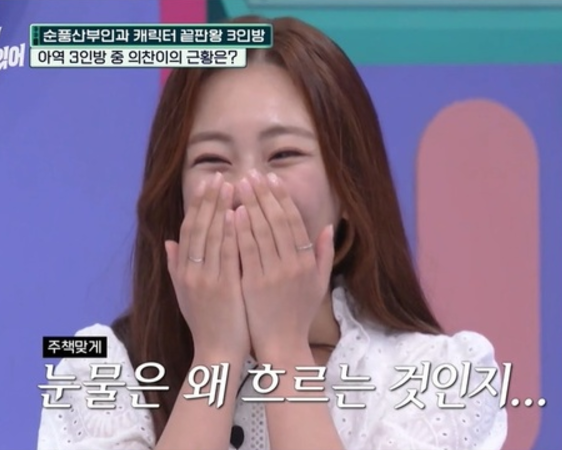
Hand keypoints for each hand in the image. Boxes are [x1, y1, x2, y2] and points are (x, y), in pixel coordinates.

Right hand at [165, 172, 249, 360]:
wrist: (216, 353)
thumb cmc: (205, 323)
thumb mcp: (183, 294)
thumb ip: (175, 267)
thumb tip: (169, 242)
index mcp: (182, 271)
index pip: (189, 229)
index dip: (198, 204)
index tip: (208, 183)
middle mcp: (191, 272)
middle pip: (200, 227)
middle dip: (211, 199)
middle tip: (221, 175)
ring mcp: (207, 279)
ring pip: (214, 236)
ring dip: (223, 208)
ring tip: (233, 185)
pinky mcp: (224, 288)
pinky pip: (228, 254)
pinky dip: (232, 232)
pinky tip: (239, 214)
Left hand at [235, 170, 334, 360]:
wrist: (282, 346)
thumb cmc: (298, 315)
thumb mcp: (318, 285)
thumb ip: (323, 254)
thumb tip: (328, 226)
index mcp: (307, 262)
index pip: (294, 221)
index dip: (282, 197)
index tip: (272, 178)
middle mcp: (293, 265)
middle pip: (277, 220)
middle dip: (263, 194)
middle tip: (251, 174)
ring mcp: (273, 274)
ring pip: (261, 231)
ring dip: (250, 205)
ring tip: (239, 185)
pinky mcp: (254, 284)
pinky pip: (247, 251)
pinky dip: (240, 230)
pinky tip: (232, 212)